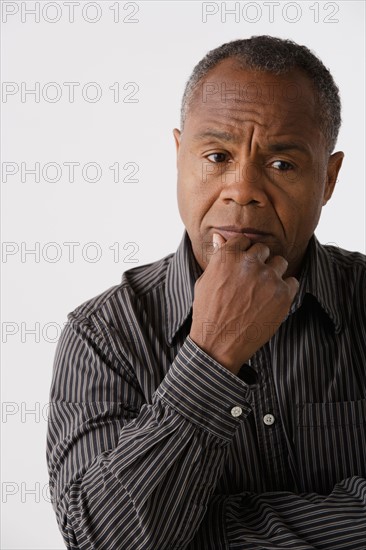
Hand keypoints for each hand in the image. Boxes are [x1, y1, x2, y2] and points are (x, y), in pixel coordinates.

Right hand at [189, 233, 298, 374]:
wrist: (218, 344)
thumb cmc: (208, 312)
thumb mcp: (205, 281)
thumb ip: (217, 257)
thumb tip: (219, 236)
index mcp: (227, 256)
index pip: (244, 241)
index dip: (243, 255)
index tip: (241, 268)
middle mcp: (249, 263)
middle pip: (264, 250)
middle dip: (259, 262)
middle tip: (251, 282)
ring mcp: (268, 278)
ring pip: (280, 263)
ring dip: (273, 273)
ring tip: (262, 292)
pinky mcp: (283, 294)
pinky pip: (292, 282)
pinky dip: (285, 290)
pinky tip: (271, 301)